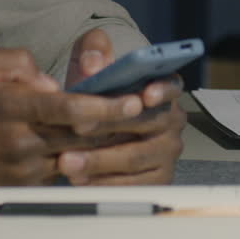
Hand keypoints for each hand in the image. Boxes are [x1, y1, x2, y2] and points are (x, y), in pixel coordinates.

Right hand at [0, 46, 144, 215]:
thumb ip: (15, 60)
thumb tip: (50, 78)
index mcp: (9, 110)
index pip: (68, 109)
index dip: (106, 106)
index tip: (134, 99)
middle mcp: (22, 144)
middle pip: (84, 135)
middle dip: (121, 124)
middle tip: (152, 110)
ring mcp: (26, 171)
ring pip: (79, 155)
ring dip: (109, 144)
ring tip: (139, 128)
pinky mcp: (27, 188)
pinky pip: (64, 170)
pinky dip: (87, 159)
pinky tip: (106, 148)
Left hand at [57, 29, 186, 184]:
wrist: (93, 131)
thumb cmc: (97, 95)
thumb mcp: (92, 67)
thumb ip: (92, 53)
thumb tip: (93, 62)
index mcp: (163, 88)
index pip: (171, 86)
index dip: (161, 90)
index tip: (144, 95)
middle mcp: (171, 120)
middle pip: (147, 123)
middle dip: (109, 126)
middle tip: (78, 127)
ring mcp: (166, 152)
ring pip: (134, 158)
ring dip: (98, 161)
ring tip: (67, 160)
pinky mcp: (157, 179)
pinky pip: (131, 185)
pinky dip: (102, 183)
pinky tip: (79, 178)